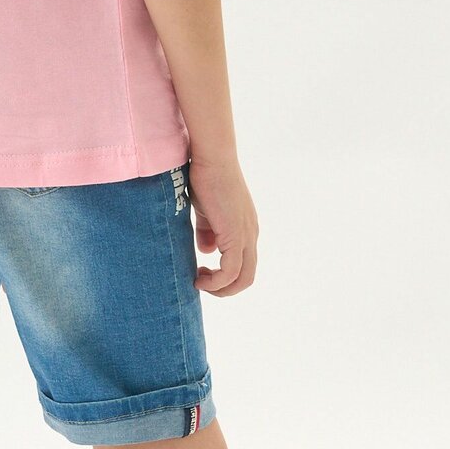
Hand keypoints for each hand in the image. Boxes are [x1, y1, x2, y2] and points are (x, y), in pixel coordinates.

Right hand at [187, 152, 257, 295]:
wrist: (212, 159)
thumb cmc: (206, 178)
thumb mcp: (206, 211)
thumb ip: (207, 232)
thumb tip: (207, 251)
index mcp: (245, 229)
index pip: (243, 265)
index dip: (224, 277)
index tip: (201, 273)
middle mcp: (251, 235)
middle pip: (247, 277)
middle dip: (224, 288)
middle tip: (201, 284)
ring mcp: (246, 235)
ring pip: (242, 278)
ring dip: (219, 288)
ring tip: (198, 282)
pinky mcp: (236, 235)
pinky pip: (230, 271)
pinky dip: (216, 281)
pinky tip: (199, 276)